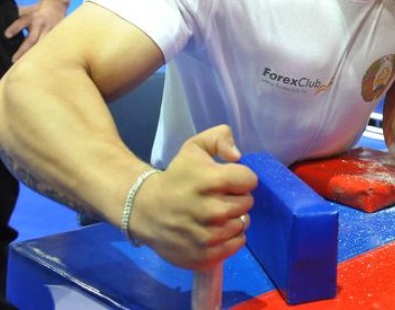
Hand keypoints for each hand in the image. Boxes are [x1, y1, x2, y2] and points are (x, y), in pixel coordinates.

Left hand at [5, 0, 68, 61]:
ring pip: (42, 45)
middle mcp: (40, 24)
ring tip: (28, 64)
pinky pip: (50, 46)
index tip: (6, 35)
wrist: (56, 7)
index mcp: (32, 18)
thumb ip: (17, 18)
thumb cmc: (37, 12)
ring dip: (34, 54)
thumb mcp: (27, 11)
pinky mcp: (56, 35)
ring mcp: (50, 30)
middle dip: (23, 50)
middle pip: (31, 39)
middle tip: (14, 60)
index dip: (14, 29)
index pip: (21, 23)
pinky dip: (45, 54)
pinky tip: (41, 61)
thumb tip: (6, 31)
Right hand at [127, 125, 257, 269]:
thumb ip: (220, 138)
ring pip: (243, 224)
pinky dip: (230, 238)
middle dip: (236, 198)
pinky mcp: (205, 256)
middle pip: (248, 203)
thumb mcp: (194, 147)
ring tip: (214, 215)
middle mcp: (212, 210)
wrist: (144, 210)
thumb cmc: (175, 177)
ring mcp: (209, 236)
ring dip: (233, 219)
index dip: (240, 178)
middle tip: (218, 198)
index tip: (226, 181)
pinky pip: (237, 244)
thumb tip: (237, 155)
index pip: (250, 180)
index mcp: (212, 180)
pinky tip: (214, 230)